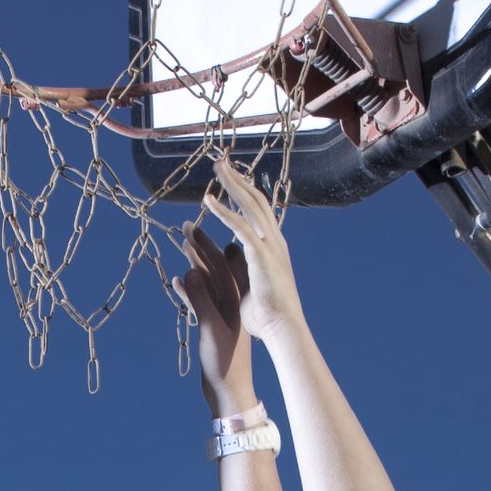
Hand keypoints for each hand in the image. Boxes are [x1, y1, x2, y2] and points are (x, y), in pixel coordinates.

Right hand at [175, 221, 256, 414]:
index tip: (196, 228)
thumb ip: (202, 300)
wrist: (229, 390)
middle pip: (215, 267)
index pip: (223, 264)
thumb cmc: (225, 363)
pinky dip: (189, 289)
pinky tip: (177, 281)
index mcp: (236, 300)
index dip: (208, 245)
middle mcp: (231, 302)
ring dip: (195, 263)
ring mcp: (221, 312)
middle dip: (201, 247)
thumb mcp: (211, 330)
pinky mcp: (212, 324)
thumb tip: (191, 272)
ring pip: (207, 281)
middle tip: (187, 227)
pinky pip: (199, 299)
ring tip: (183, 245)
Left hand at [196, 159, 308, 343]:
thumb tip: (236, 271)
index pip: (259, 212)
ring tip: (216, 167)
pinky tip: (208, 200)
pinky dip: (224, 211)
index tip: (232, 179)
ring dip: (232, 184)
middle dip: (238, 179)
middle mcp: (274, 240)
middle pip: (256, 200)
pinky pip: (239, 227)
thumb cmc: (268, 317)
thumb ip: (243, 273)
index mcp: (273, 247)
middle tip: (221, 162)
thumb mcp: (252, 288)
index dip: (245, 193)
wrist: (283, 328)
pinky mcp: (260, 255)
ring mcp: (269, 246)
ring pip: (249, 206)